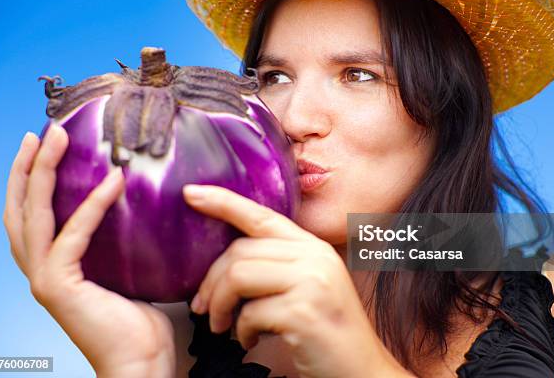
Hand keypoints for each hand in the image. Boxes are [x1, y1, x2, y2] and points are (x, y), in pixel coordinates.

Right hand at [3, 125, 174, 376]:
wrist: (139, 362)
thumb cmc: (139, 322)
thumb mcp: (126, 271)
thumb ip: (119, 242)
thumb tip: (139, 206)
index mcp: (53, 267)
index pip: (32, 216)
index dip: (32, 179)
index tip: (44, 145)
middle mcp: (40, 271)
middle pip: (20, 209)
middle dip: (27, 167)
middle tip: (42, 131)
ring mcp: (44, 279)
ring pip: (32, 215)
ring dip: (42, 172)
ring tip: (55, 138)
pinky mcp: (59, 287)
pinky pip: (73, 236)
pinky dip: (92, 205)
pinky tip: (112, 180)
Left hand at [183, 185, 410, 377]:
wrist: (362, 370)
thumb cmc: (328, 332)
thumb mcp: (308, 286)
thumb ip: (278, 266)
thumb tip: (227, 263)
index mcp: (313, 247)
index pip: (262, 215)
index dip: (223, 202)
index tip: (191, 193)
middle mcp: (314, 257)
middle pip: (240, 251)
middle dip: (211, 280)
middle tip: (202, 306)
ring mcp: (311, 282)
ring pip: (238, 276)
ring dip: (219, 306)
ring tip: (221, 326)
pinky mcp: (302, 312)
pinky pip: (249, 313)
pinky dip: (241, 331)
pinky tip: (250, 340)